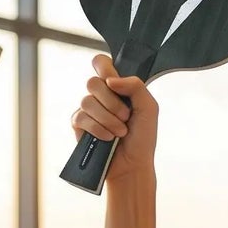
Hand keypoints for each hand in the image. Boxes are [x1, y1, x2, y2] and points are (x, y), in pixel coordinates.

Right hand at [71, 53, 157, 182]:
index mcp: (116, 87)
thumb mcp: (149, 108)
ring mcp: (88, 110)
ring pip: (87, 101)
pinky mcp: (79, 125)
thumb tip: (110, 79)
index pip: (101, 63)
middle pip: (93, 82)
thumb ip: (135, 86)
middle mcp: (100, 96)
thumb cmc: (142, 138)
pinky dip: (98, 129)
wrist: (133, 164)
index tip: (112, 81)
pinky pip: (81, 118)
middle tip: (126, 117)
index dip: (103, 66)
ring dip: (108, 119)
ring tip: (120, 132)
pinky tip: (108, 138)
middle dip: (112, 103)